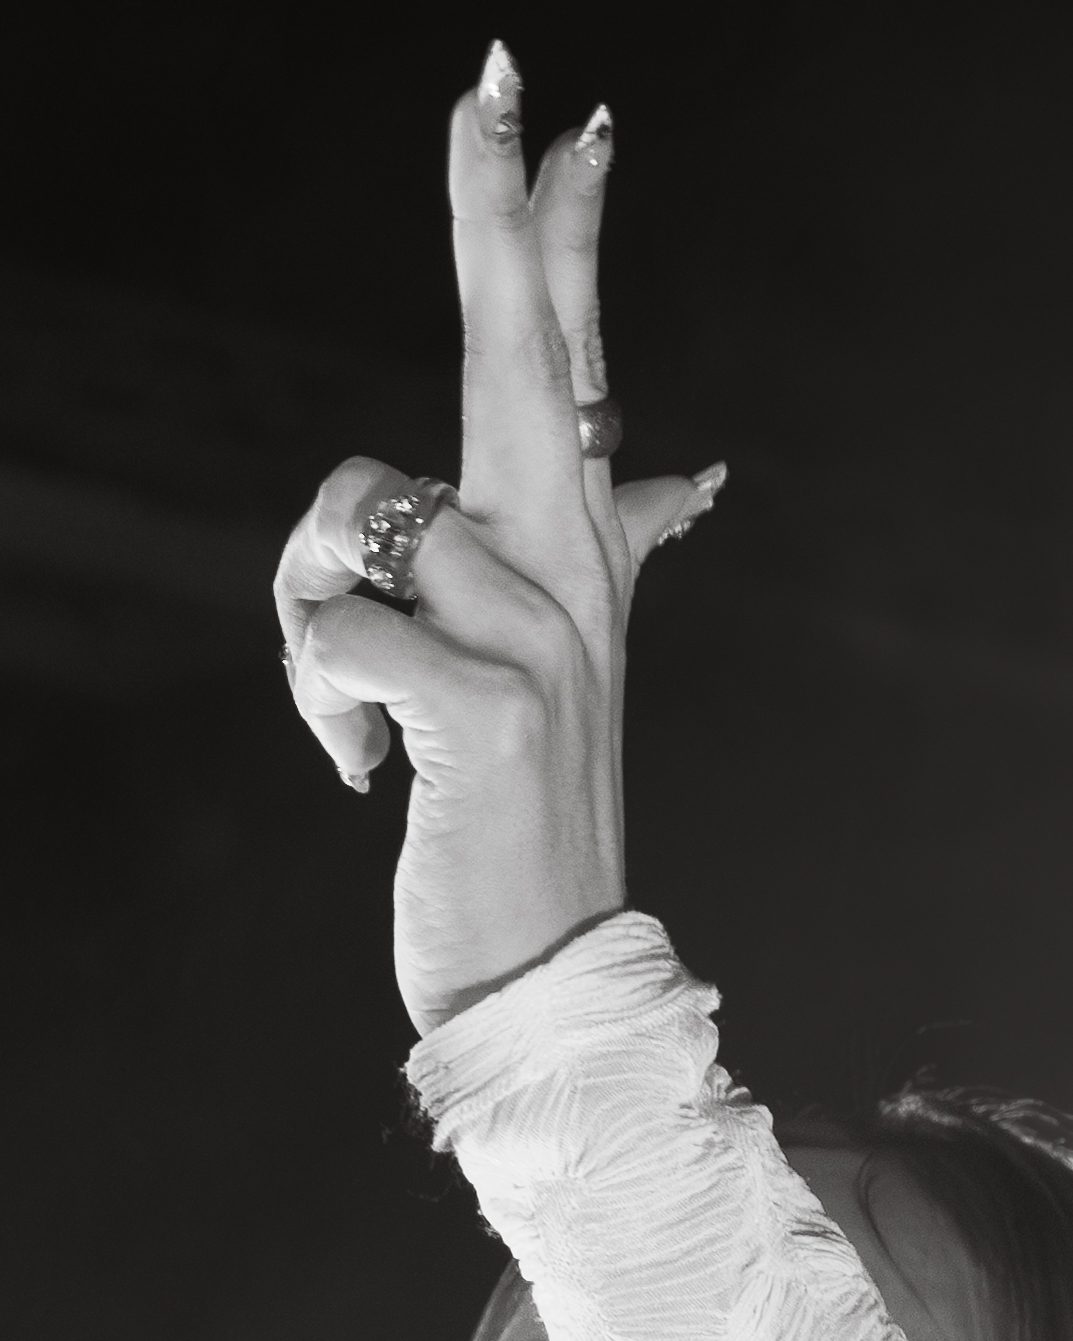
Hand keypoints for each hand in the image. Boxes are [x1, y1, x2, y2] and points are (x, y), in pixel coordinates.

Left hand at [274, 42, 725, 1036]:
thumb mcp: (569, 659)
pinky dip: (321, 702)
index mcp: (581, 554)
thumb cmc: (525, 798)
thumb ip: (619, 546)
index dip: (566, 233)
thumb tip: (684, 476)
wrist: (546, 956)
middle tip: (498, 80)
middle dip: (504, 214)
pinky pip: (339, 633)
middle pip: (525, 356)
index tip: (567, 122)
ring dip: (317, 617)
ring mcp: (541, 636)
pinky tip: (368, 767)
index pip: (579, 357)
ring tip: (362, 717)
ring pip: (362, 519)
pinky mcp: (484, 706)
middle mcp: (573, 573)